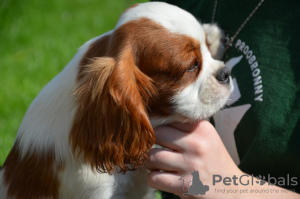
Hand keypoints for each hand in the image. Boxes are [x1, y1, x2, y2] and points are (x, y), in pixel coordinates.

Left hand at [145, 121, 299, 198]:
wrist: (232, 190)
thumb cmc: (213, 160)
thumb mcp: (206, 137)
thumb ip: (185, 127)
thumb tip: (153, 121)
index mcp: (202, 129)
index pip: (168, 119)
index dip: (159, 127)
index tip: (159, 135)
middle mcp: (196, 144)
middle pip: (157, 134)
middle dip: (151, 143)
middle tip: (156, 149)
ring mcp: (190, 165)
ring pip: (152, 157)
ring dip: (150, 162)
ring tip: (157, 164)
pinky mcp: (185, 185)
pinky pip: (153, 178)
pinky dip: (153, 179)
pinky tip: (161, 177)